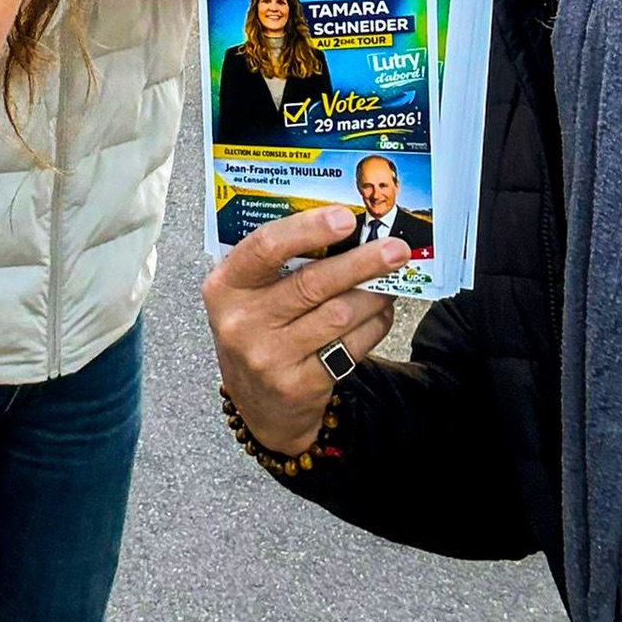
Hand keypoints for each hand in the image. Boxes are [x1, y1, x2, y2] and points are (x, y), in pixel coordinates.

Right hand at [203, 205, 407, 455]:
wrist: (258, 404)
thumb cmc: (259, 329)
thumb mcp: (250, 294)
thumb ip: (282, 262)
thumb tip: (345, 225)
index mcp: (225, 286)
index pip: (265, 247)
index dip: (308, 229)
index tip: (345, 217)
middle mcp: (242, 322)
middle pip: (312, 283)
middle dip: (361, 262)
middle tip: (396, 247)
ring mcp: (269, 358)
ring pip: (339, 315)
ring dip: (374, 294)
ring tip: (392, 279)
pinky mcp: (299, 385)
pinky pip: (350, 348)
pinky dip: (374, 324)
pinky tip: (380, 311)